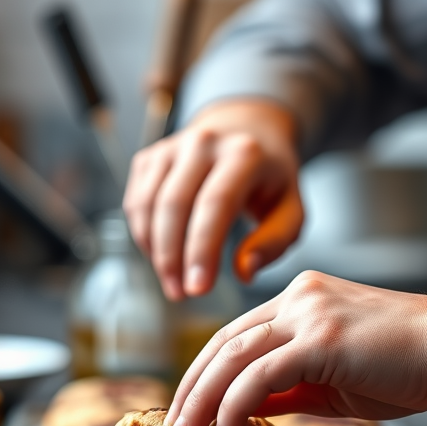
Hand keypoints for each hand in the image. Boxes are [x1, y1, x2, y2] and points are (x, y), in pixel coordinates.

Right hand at [123, 98, 302, 299]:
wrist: (247, 131)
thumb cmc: (271, 179)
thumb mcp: (291, 209)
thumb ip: (274, 242)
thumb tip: (243, 272)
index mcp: (243, 153)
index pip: (215, 203)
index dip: (202, 249)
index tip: (198, 289)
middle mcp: (204, 142)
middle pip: (174, 204)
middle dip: (172, 257)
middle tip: (181, 294)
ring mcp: (172, 146)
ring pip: (148, 205)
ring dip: (155, 251)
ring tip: (173, 283)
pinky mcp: (151, 156)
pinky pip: (136, 202)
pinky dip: (145, 236)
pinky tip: (163, 256)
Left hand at [163, 270, 426, 425]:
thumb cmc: (407, 366)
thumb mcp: (335, 378)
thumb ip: (290, 385)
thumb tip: (246, 410)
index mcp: (302, 298)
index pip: (237, 334)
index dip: (205, 374)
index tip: (188, 410)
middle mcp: (299, 296)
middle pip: (223, 342)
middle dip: (191, 389)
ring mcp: (309, 314)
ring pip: (232, 356)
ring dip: (201, 402)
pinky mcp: (321, 338)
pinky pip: (259, 377)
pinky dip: (233, 408)